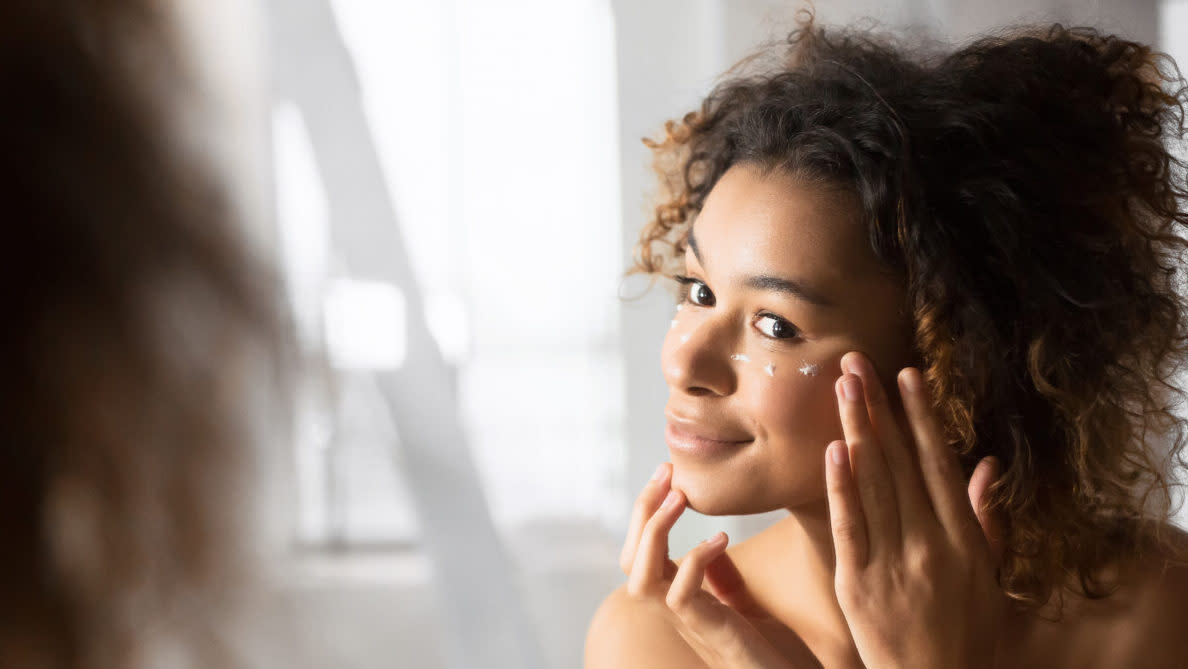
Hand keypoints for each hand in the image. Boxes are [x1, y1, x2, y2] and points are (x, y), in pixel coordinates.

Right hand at [620, 463, 815, 668]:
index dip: (648, 511)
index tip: (668, 474)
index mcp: (680, 601)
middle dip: (643, 510)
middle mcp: (675, 612)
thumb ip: (724, 579)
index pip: (641, 552)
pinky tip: (721, 537)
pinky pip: (680, 595)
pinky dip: (694, 559)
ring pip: (639, 578)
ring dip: (654, 531)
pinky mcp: (708, 633)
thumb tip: (713, 542)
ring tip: (679, 497)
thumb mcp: (745, 607)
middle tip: (666, 471)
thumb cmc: (775, 655)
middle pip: (630, 559)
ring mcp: (687, 624)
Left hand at [825, 352, 1006, 668]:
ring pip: (873, 485)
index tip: (906, 374)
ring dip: (856, 430)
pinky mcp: (858, 585)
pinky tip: (834, 451)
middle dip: (878, 407)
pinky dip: (842, 489)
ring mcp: (894, 563)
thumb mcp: (990, 574)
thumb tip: (987, 465)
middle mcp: (931, 544)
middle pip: (900, 463)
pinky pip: (850, 529)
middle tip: (856, 361)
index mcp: (964, 539)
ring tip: (841, 386)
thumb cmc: (968, 632)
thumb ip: (986, 518)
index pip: (938, 463)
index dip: (921, 416)